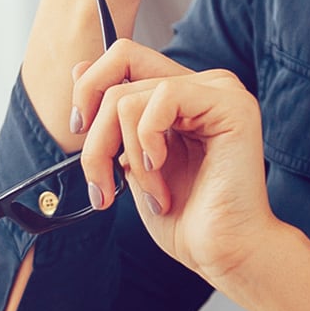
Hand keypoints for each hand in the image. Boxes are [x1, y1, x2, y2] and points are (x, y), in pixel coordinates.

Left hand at [72, 39, 278, 282]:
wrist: (223, 252)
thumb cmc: (186, 218)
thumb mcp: (131, 161)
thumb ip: (112, 117)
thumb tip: (78, 69)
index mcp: (181, 96)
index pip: (123, 58)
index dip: (89, 89)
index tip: (79, 132)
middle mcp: (202, 85)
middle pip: (118, 70)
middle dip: (96, 135)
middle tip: (102, 180)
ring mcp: (219, 90)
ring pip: (129, 95)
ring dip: (126, 155)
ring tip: (151, 192)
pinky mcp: (231, 104)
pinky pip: (162, 98)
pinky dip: (148, 144)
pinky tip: (163, 172)